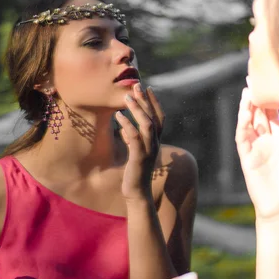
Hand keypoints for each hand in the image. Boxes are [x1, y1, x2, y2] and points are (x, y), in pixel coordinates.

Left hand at [116, 84, 164, 201]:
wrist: (137, 193)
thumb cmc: (134, 172)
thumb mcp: (133, 152)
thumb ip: (131, 138)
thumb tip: (124, 127)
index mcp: (155, 142)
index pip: (159, 117)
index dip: (154, 102)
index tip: (147, 88)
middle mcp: (155, 144)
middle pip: (154, 117)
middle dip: (145, 100)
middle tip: (137, 85)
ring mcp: (148, 150)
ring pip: (147, 125)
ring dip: (137, 109)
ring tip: (127, 97)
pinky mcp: (139, 157)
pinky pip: (134, 137)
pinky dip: (127, 125)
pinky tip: (118, 116)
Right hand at [235, 88, 278, 218]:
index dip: (278, 101)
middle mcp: (268, 144)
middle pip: (262, 115)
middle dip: (261, 98)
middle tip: (260, 78)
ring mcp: (256, 150)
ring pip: (250, 124)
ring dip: (248, 108)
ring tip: (249, 90)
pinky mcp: (247, 159)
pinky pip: (243, 138)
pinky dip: (243, 124)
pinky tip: (244, 112)